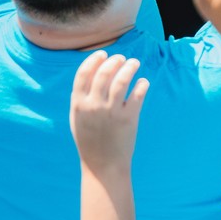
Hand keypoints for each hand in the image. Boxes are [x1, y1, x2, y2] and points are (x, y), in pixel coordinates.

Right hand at [70, 51, 147, 176]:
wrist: (103, 166)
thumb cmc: (90, 140)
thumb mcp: (78, 118)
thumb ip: (81, 97)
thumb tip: (92, 70)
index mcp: (78, 104)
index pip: (84, 73)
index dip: (94, 59)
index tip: (103, 53)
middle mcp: (93, 106)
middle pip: (104, 72)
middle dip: (115, 60)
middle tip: (121, 58)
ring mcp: (111, 112)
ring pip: (122, 80)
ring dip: (130, 67)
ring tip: (134, 63)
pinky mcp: (128, 119)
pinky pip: (137, 94)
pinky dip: (142, 84)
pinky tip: (143, 82)